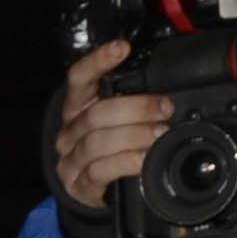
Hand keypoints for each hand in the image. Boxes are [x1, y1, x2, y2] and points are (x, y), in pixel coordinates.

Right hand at [54, 36, 174, 217]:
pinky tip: (143, 158)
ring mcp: (71, 160)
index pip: (80, 78)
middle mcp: (69, 131)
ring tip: (158, 134)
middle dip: (136, 108)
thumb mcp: (118, 118)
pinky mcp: (78, 185)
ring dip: (133, 136)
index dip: (98, 61)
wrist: (94, 189)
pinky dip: (126, 162)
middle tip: (164, 108)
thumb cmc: (111, 146)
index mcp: (78, 106)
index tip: (122, 48)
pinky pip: (100, 171)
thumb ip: (132, 100)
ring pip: (97, 142)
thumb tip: (167, 90)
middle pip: (96, 113)